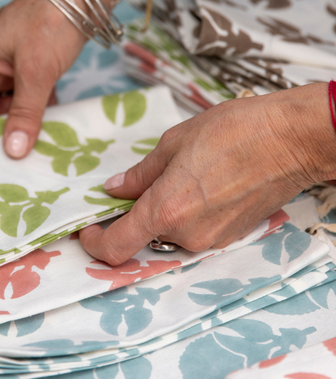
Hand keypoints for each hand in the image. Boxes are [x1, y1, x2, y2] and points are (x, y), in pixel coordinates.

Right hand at [0, 0, 86, 157]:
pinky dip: (37, 112)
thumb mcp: (36, 71)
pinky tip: (52, 125)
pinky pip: (26, 99)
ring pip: (6, 107)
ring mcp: (9, 68)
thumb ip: (25, 113)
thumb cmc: (51, 21)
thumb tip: (13, 151)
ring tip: (35, 146)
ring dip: (20, 124)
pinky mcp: (31, 68)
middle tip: (16, 157)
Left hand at [80, 83, 335, 263]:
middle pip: (143, 236)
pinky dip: (183, 214)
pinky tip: (197, 184)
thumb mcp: (173, 143)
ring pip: (169, 232)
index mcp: (166, 210)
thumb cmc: (233, 132)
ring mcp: (212, 240)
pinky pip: (193, 231)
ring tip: (177, 174)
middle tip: (138, 184)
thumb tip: (115, 188)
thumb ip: (141, 173)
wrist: (290, 140)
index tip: (88, 228)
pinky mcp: (230, 237)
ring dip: (162, 212)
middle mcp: (187, 234)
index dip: (95, 242)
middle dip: (134, 214)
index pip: (117, 247)